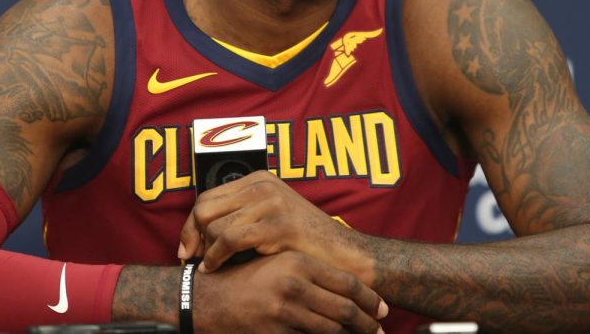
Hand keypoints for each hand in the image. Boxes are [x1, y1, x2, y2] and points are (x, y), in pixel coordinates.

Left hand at [179, 171, 372, 282]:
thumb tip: (198, 232)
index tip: (185, 248)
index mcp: (259, 180)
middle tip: (190, 259)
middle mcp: (263, 185)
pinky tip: (216, 268)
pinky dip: (216, 256)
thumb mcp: (270, 220)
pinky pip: (229, 239)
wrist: (343, 256)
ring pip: (215, 225)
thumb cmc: (304, 244)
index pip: (207, 197)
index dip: (189, 224)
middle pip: (205, 208)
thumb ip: (241, 217)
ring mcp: (271, 202)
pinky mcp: (277, 223)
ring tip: (209, 266)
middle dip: (191, 236)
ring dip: (206, 251)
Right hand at [194, 251, 386, 332]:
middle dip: (368, 323)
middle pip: (345, 309)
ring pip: (332, 329)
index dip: (370, 298)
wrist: (206, 298)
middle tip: (379, 330)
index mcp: (297, 262)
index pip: (346, 283)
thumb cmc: (242, 278)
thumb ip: (308, 271)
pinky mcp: (275, 332)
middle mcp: (295, 284)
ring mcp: (285, 311)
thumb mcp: (277, 263)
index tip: (383, 308)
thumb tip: (343, 289)